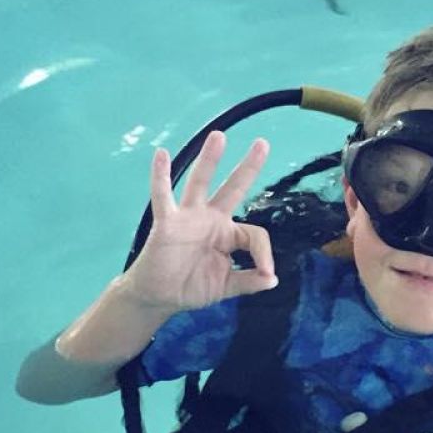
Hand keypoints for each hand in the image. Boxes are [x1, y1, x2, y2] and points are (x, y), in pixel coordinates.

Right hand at [119, 130, 275, 311]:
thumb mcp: (226, 287)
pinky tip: (160, 155)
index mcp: (228, 235)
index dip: (264, 253)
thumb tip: (273, 280)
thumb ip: (249, 282)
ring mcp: (189, 217)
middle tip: (263, 144)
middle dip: (248, 167)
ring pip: (200, 183)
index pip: (254, 234)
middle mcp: (211, 220)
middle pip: (233, 188)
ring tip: (219, 136)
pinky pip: (162, 196)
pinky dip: (160, 176)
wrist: (159, 296)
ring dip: (209, 160)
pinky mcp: (167, 222)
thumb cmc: (191, 287)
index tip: (266, 273)